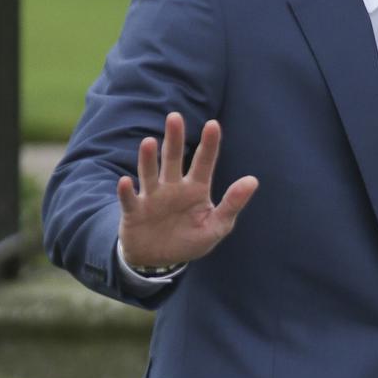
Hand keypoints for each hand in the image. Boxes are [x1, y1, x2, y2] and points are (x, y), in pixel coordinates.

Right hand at [117, 112, 258, 267]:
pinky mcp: (135, 212)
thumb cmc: (190, 239)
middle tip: (174, 117)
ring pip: (150, 174)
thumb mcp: (216, 226)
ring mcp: (152, 197)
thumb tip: (253, 180)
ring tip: (148, 142)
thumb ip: (232, 204)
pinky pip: (130, 200)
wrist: (160, 260)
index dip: (209, 144)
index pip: (204, 162)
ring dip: (148, 159)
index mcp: (196, 189)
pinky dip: (126, 192)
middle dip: (174, 139)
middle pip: (173, 159)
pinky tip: (124, 182)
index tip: (213, 124)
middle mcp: (173, 187)